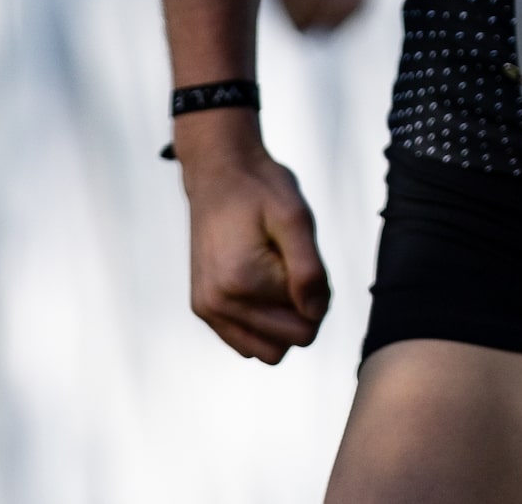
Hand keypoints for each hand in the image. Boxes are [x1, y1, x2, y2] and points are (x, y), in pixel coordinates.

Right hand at [175, 112, 329, 361]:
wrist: (217, 172)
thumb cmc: (261, 190)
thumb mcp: (296, 218)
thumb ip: (309, 270)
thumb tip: (315, 314)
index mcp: (243, 283)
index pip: (308, 323)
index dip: (318, 294)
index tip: (303, 259)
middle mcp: (219, 303)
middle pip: (290, 341)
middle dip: (302, 309)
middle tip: (292, 265)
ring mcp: (208, 309)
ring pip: (269, 350)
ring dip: (282, 320)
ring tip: (276, 275)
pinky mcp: (203, 308)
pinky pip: (247, 343)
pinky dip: (262, 324)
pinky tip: (260, 286)